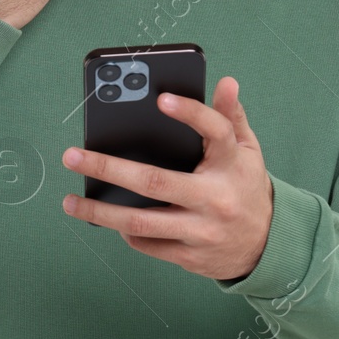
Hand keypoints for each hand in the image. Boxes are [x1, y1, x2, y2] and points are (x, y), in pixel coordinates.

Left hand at [60, 76, 274, 281]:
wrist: (268, 246)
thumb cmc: (246, 187)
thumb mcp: (247, 151)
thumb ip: (231, 117)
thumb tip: (225, 82)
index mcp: (232, 166)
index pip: (216, 133)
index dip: (190, 114)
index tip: (161, 99)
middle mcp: (215, 199)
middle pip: (154, 182)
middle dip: (108, 168)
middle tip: (72, 157)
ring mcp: (202, 231)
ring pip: (141, 223)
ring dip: (100, 212)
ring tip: (71, 201)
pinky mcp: (190, 257)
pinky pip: (148, 245)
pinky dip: (125, 232)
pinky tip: (108, 219)